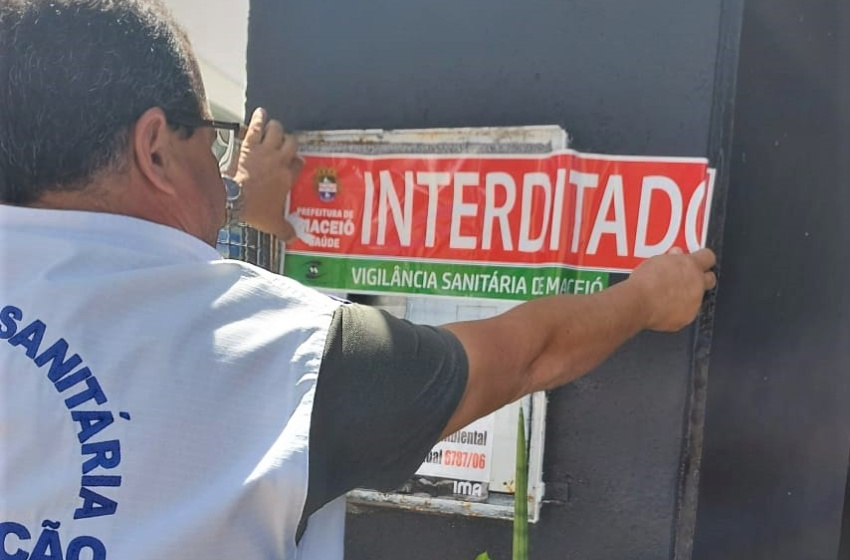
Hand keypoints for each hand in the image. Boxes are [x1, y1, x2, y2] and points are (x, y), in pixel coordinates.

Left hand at [232, 107, 302, 240]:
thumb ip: (285, 230)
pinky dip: (258, 118)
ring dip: (276, 128)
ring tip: (274, 126)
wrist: (234, 199)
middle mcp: (280, 161)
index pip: (298, 164)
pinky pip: (256, 127)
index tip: (294, 163)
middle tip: (285, 143)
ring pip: (277, 130)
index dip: (297, 162)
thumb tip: (293, 238)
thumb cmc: (255, 210)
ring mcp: (265, 151)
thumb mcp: (273, 223)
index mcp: (287, 177)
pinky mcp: (249, 145)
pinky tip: (260, 112)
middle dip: (289, 141)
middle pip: (292, 142)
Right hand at [629, 248, 716, 331]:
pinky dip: (679, 310)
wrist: (638, 303)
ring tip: (669, 295)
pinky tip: (665, 307)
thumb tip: (676, 254)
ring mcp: (695, 302)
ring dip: (688, 295)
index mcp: (691, 265)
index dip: (702, 258)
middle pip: (710, 278)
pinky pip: (687, 312)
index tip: (697, 259)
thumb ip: (671, 258)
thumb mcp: (656, 261)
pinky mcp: (688, 317)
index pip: (708, 257)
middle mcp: (697, 283)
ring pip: (698, 297)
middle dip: (701, 278)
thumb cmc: (644, 282)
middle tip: (687, 278)